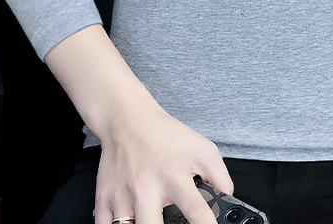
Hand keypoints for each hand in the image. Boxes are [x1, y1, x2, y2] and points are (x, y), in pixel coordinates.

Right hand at [94, 103, 233, 223]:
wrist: (128, 120)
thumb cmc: (166, 136)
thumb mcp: (203, 149)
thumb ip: (220, 177)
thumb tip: (228, 201)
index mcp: (175, 176)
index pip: (197, 211)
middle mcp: (147, 187)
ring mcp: (123, 195)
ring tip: (150, 220)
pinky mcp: (103, 198)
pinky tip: (129, 223)